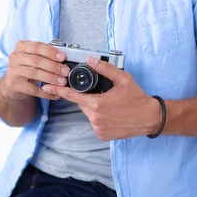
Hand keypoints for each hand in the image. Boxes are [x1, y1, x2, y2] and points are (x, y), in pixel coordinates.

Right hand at [2, 40, 69, 101]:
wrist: (14, 83)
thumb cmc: (28, 66)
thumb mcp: (34, 57)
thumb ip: (46, 55)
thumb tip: (64, 59)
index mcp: (21, 46)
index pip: (37, 46)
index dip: (51, 52)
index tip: (63, 57)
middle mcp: (15, 57)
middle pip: (36, 60)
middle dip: (53, 66)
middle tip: (65, 71)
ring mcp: (13, 71)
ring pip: (34, 73)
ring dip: (51, 78)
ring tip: (62, 82)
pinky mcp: (14, 84)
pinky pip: (32, 89)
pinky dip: (45, 92)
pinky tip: (55, 94)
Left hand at [42, 57, 161, 138]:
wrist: (149, 118)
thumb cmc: (137, 99)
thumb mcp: (123, 79)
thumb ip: (105, 69)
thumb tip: (92, 60)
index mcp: (97, 104)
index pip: (73, 95)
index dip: (59, 90)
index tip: (47, 86)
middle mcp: (95, 118)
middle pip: (82, 104)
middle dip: (88, 97)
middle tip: (103, 94)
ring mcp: (98, 129)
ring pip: (89, 114)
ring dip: (94, 107)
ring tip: (111, 104)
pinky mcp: (102, 136)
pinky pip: (95, 123)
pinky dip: (100, 117)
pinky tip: (112, 113)